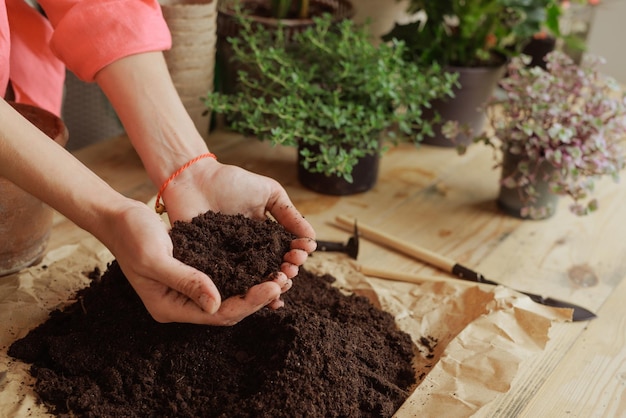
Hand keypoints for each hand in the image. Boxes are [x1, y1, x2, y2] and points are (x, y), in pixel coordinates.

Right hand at [104, 200, 306, 324]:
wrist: (119, 217)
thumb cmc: (132, 235)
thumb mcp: (157, 258)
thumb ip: (185, 280)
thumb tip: (216, 305)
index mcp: (169, 307)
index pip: (217, 315)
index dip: (248, 302)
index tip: (273, 286)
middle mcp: (179, 304)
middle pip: (226, 310)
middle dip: (256, 297)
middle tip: (283, 281)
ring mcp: (186, 290)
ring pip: (227, 297)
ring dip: (252, 288)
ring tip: (279, 276)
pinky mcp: (192, 274)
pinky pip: (222, 281)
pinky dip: (242, 276)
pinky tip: (260, 266)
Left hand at [161, 157, 316, 278]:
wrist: (193, 179)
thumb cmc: (231, 182)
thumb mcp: (269, 192)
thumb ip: (289, 213)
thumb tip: (312, 238)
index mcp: (266, 236)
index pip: (287, 251)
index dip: (297, 254)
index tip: (302, 251)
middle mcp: (251, 252)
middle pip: (275, 269)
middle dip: (288, 272)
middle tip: (290, 267)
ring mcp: (232, 261)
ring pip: (257, 281)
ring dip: (273, 285)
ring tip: (281, 281)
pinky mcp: (212, 268)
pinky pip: (230, 285)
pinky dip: (246, 293)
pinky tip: (261, 298)